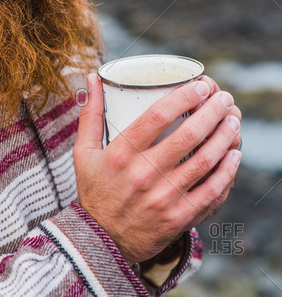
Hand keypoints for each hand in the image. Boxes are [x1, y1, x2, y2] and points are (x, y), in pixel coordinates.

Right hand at [73, 73, 240, 265]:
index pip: (157, 117)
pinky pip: (210, 192)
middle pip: (187, 136)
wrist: (101, 242)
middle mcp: (143, 174)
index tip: (199, 85)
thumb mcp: (84, 151)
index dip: (182, 97)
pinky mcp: (178, 218)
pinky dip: (226, 172)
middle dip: (212, 111)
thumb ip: (90, 113)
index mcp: (121, 153)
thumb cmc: (95, 190)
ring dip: (224, 137)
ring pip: (204, 161)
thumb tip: (93, 77)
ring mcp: (163, 197)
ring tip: (233, 120)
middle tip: (224, 98)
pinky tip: (234, 155)